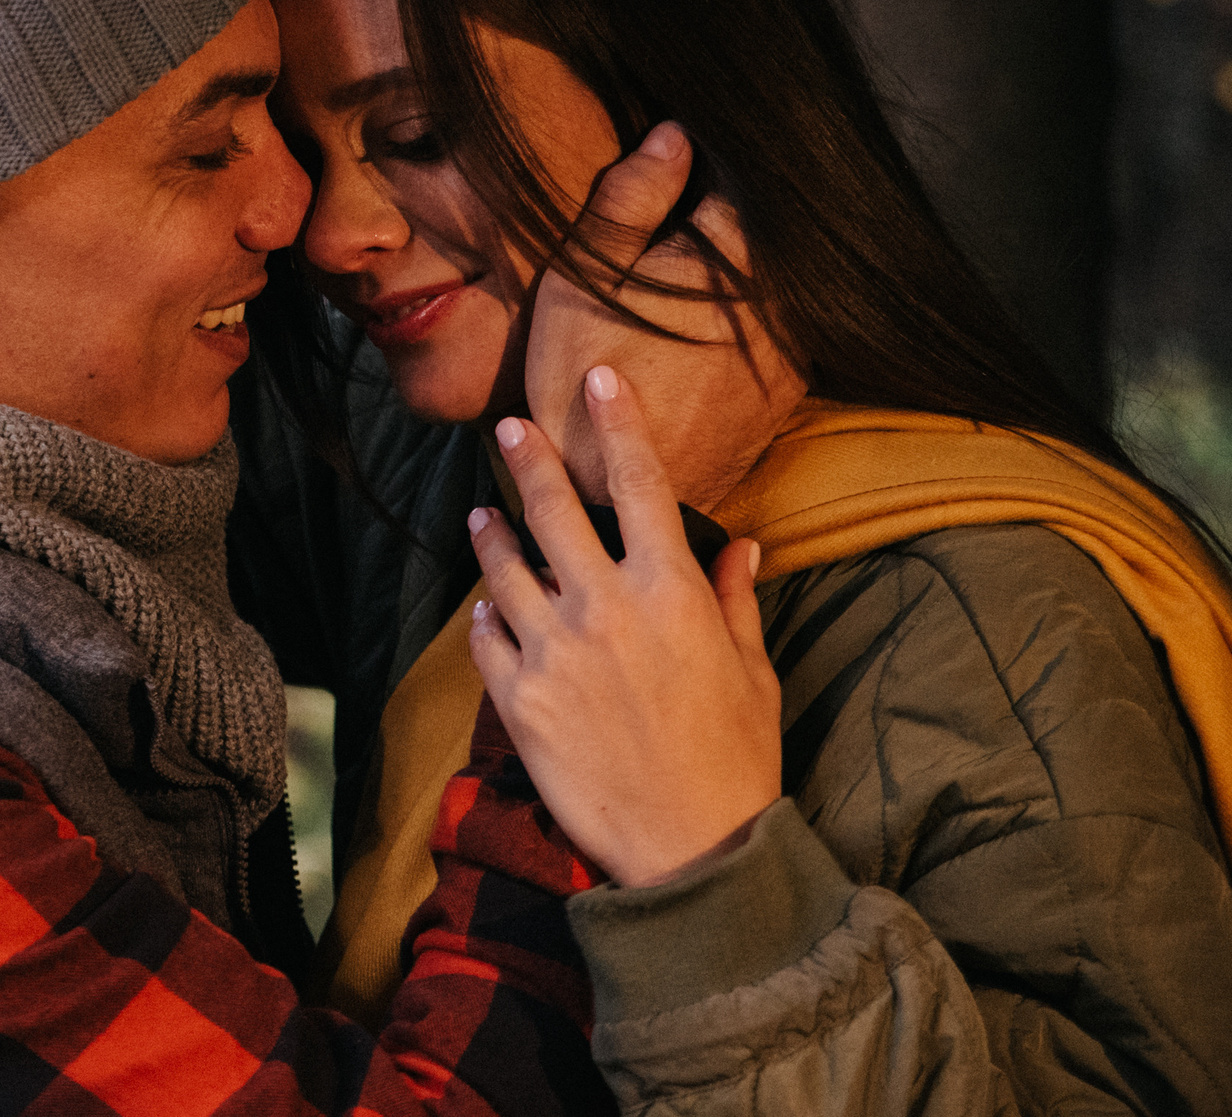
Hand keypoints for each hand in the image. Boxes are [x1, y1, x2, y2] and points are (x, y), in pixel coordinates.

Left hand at [467, 365, 781, 886]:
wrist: (693, 852)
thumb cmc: (736, 760)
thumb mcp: (752, 672)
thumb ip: (734, 600)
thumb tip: (739, 543)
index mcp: (670, 593)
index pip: (639, 483)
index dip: (617, 423)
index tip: (598, 378)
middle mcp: (605, 610)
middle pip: (552, 509)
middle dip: (525, 458)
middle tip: (507, 429)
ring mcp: (554, 653)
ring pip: (503, 569)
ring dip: (489, 534)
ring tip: (479, 516)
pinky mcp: (518, 700)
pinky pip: (486, 638)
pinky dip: (485, 617)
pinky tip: (486, 608)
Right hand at [527, 122, 806, 509]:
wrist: (610, 491)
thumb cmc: (583, 373)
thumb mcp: (583, 273)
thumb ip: (631, 195)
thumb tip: (676, 134)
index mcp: (733, 253)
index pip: (743, 177)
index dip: (710, 165)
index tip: (688, 162)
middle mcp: (781, 298)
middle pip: (772, 230)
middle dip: (730, 218)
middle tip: (682, 223)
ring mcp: (792, 349)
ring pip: (780, 284)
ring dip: (743, 273)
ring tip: (688, 284)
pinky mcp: (787, 393)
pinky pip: (781, 333)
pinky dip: (751, 323)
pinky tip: (703, 340)